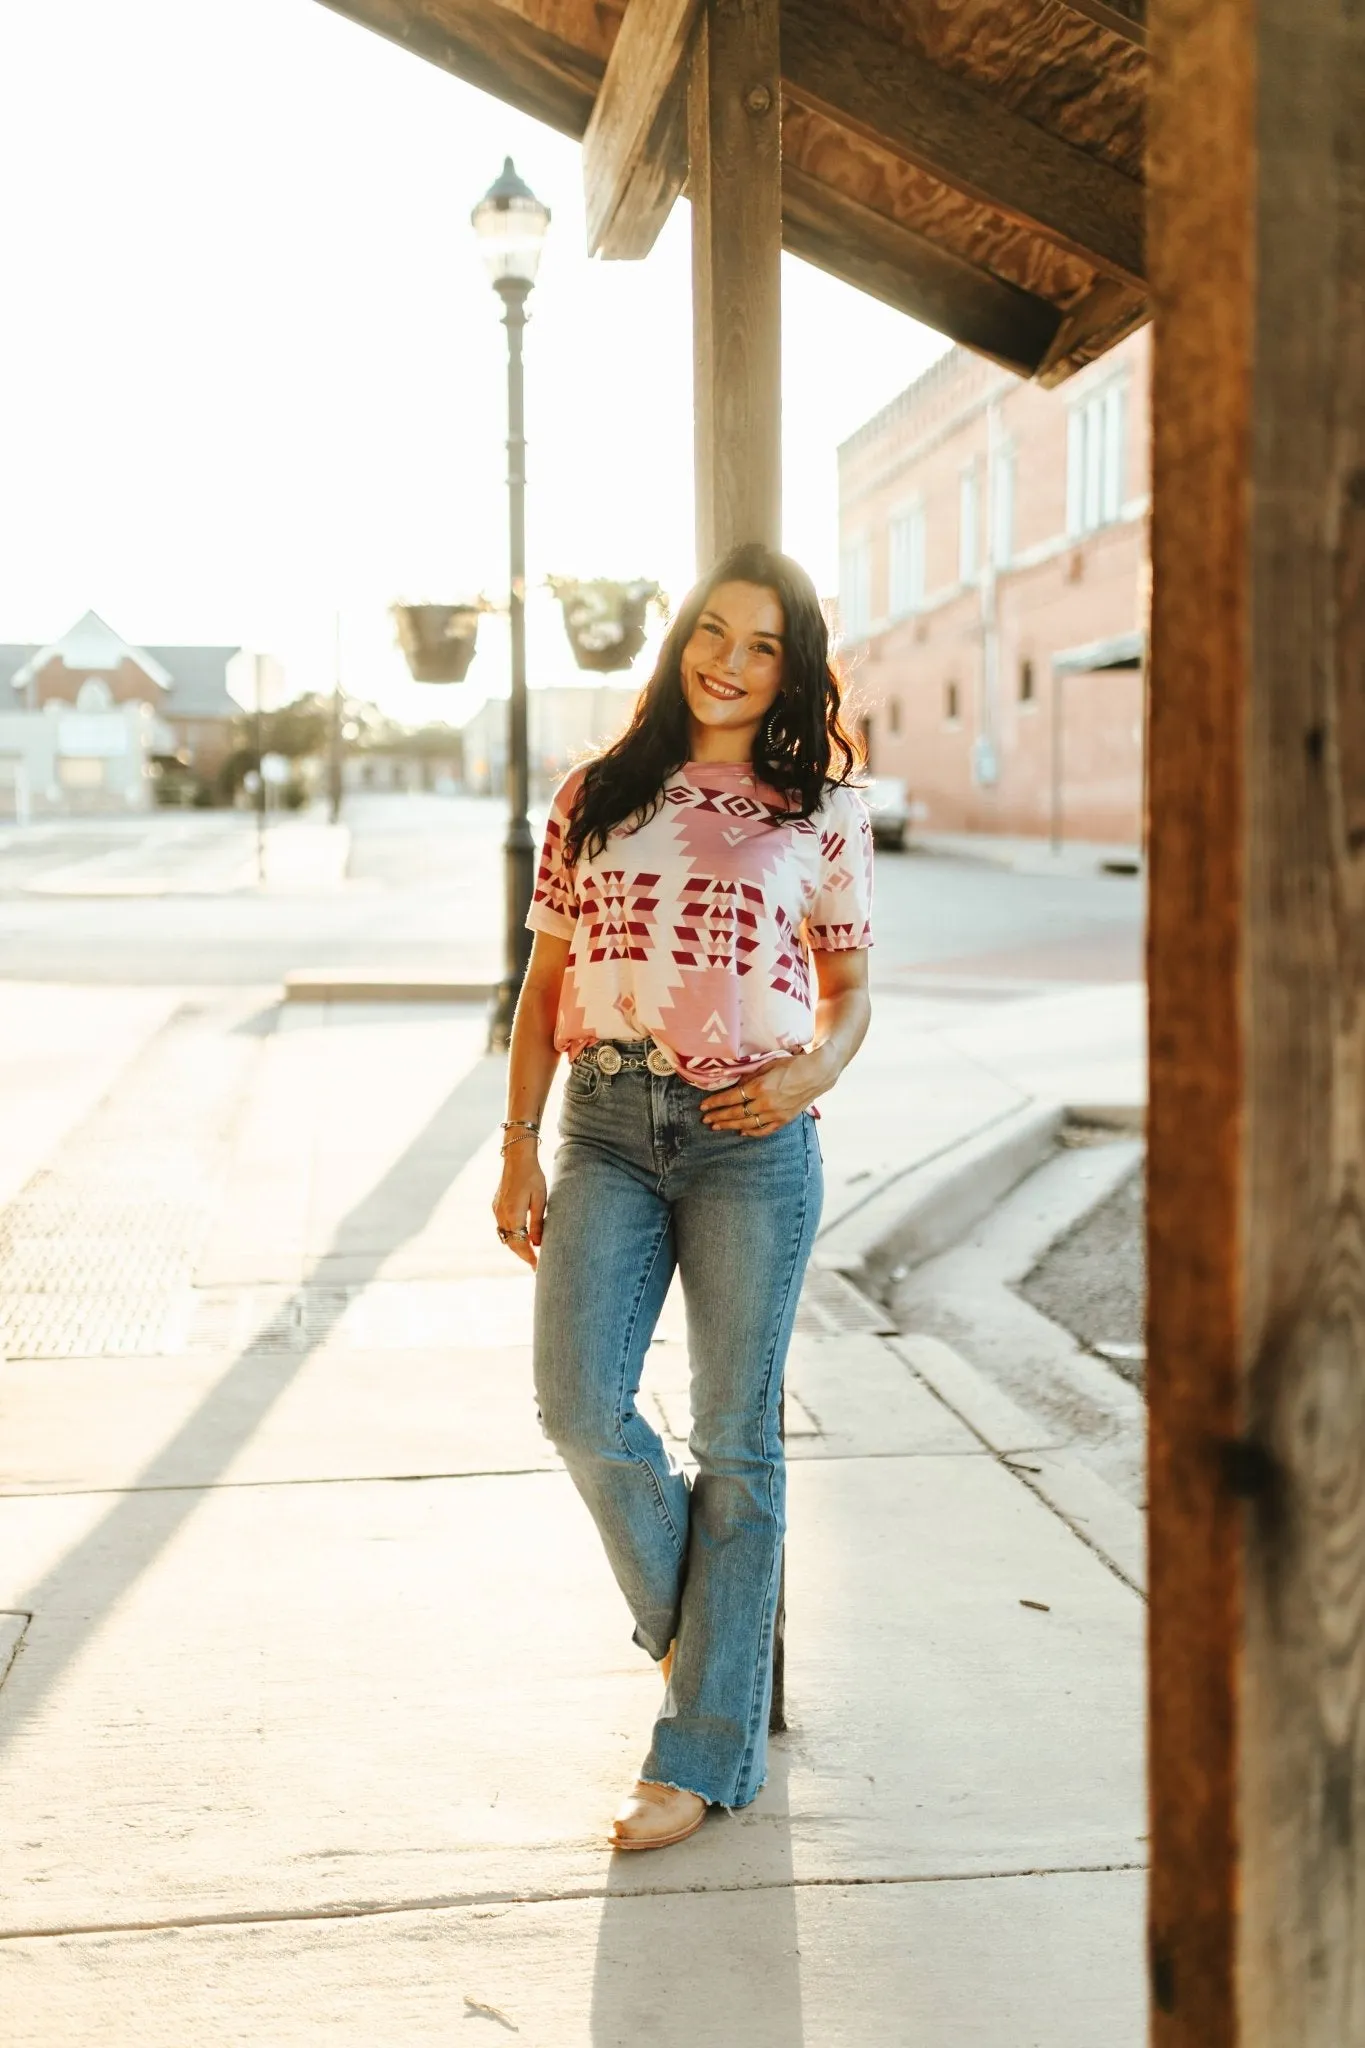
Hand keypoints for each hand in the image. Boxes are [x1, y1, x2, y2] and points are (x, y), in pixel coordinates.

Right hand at [492, 1142, 546, 1268]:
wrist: (516, 1157)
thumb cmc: (533, 1176)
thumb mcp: (540, 1200)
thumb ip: (537, 1223)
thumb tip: (537, 1244)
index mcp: (513, 1214)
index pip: (520, 1244)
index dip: (529, 1258)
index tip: (537, 1268)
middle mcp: (501, 1215)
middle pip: (511, 1243)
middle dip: (523, 1255)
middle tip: (536, 1265)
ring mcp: (497, 1210)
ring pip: (506, 1235)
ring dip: (517, 1245)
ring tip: (531, 1253)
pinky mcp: (496, 1205)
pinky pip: (503, 1226)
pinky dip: (512, 1234)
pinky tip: (522, 1235)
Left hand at [700, 1047, 835, 1137]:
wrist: (817, 1074)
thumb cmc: (791, 1064)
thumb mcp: (767, 1065)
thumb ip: (750, 1078)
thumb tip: (734, 1088)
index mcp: (760, 1087)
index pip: (731, 1098)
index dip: (715, 1103)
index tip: (703, 1106)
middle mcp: (765, 1103)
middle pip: (736, 1113)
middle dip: (719, 1117)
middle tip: (705, 1120)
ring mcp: (775, 1114)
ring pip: (747, 1124)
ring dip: (730, 1126)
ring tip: (717, 1127)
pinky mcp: (784, 1120)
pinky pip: (764, 1130)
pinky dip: (751, 1133)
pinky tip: (741, 1132)